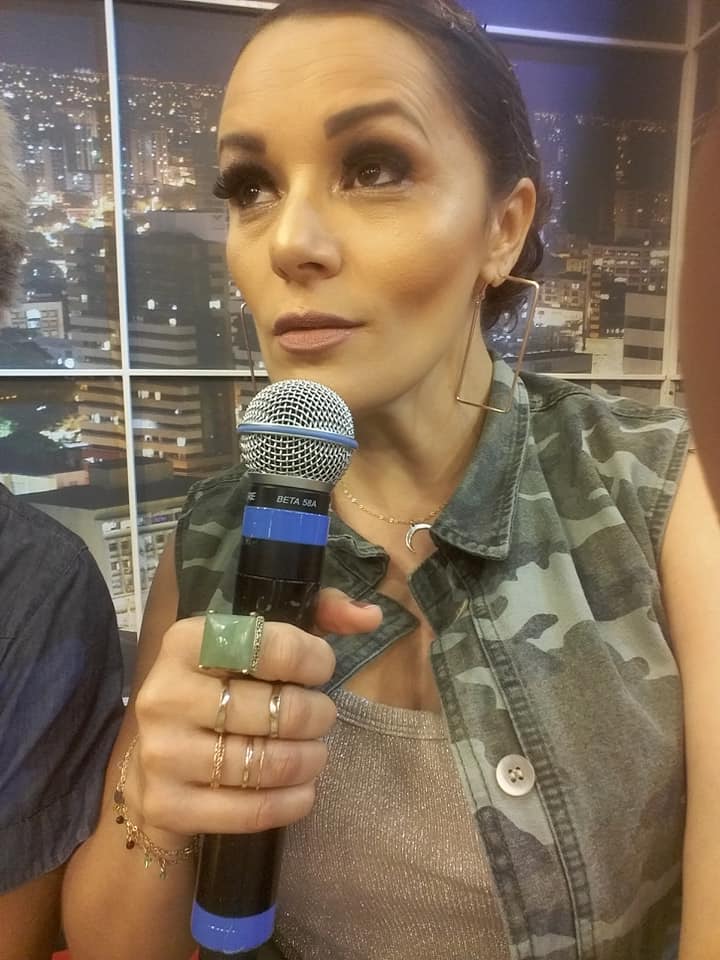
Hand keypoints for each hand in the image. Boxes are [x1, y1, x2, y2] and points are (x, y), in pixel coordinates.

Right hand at [133, 589, 381, 837]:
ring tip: (314, 753)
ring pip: (265, 762)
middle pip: (276, 709)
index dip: (313, 659)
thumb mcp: (260, 637)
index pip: (270, 647)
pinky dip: (290, 802)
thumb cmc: (221, 685)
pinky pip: (249, 811)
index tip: (321, 671)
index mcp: (186, 641)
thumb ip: (319, 614)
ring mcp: (163, 752)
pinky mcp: (169, 804)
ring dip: (308, 759)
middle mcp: (166, 694)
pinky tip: (303, 792)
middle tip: (321, 716)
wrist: (156, 755)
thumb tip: (369, 616)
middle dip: (316, 714)